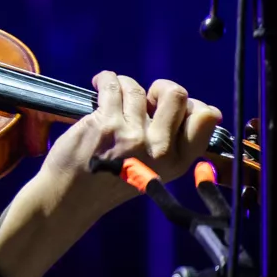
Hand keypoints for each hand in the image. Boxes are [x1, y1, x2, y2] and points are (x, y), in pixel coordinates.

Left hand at [40, 71, 222, 206]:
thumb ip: (171, 143)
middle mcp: (160, 149)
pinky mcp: (106, 124)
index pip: (205, 118)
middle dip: (161, 88)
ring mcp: (133, 136)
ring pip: (139, 88)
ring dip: (125, 85)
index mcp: (177, 162)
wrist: (71, 197)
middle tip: (146, 100)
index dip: (191, 104)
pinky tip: (101, 83)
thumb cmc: (110, 181)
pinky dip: (106, 79)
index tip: (171, 109)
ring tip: (115, 94)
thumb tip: (187, 104)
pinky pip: (113, 85)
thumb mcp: (155, 171)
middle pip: (176, 94)